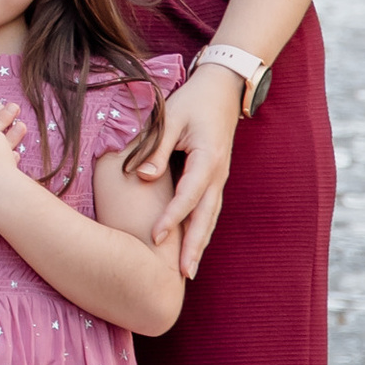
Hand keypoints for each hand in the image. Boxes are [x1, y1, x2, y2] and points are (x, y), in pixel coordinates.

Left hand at [150, 62, 242, 276]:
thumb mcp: (170, 119)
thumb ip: (156, 147)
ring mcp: (219, 179)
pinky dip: (201, 232)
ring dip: (200, 245)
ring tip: (189, 273)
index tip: (154, 238)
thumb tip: (142, 178)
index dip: (171, 218)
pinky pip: (209, 211)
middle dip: (194, 246)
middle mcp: (217, 175)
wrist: (222, 89)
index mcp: (207, 159)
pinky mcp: (215, 180)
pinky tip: (193, 249)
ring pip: (209, 218)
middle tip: (183, 275)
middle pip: (205, 217)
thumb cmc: (193, 101)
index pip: (188, 196)